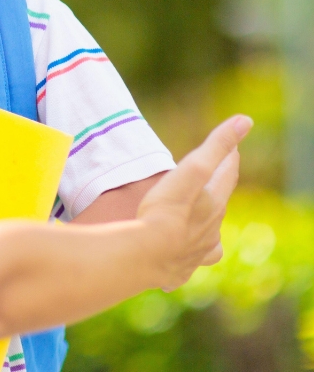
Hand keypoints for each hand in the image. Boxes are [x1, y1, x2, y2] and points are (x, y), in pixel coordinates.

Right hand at [137, 115, 248, 290]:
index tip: (231, 147)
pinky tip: (184, 258)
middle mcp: (212, 229)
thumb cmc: (165, 211)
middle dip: (215, 191)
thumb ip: (216, 146)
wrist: (145, 255)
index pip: (226, 175)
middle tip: (211, 179)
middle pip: (218, 205)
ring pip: (209, 236)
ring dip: (206, 226)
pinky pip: (189, 261)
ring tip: (200, 221)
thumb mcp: (191, 170)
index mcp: (214, 204)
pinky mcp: (180, 268)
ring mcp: (197, 250)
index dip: (228, 158)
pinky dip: (189, 256)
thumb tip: (245, 120)